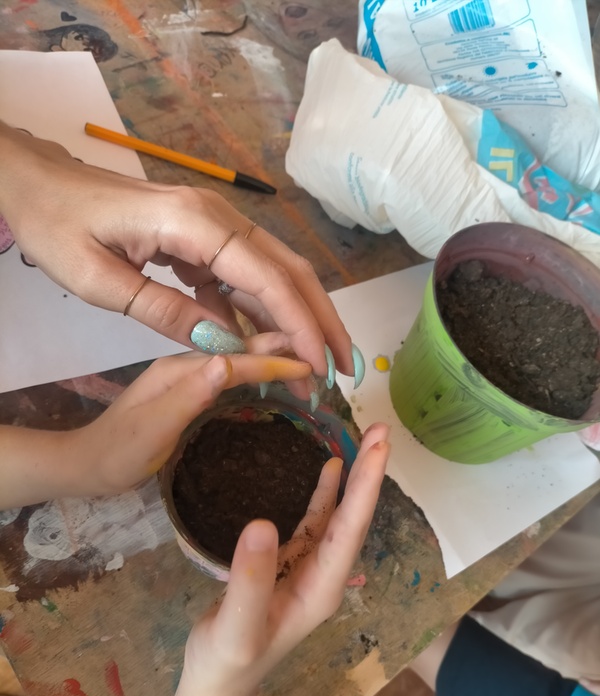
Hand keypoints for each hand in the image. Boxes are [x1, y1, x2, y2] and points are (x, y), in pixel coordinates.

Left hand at [0, 123, 359, 385]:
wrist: (40, 186)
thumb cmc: (60, 227)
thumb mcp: (102, 281)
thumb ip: (165, 311)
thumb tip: (222, 346)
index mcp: (196, 224)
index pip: (267, 278)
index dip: (300, 325)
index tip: (320, 367)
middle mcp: (218, 219)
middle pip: (289, 271)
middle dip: (321, 322)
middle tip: (344, 369)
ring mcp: (214, 227)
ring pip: (274, 275)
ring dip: (297, 320)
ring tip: (314, 365)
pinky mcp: (204, 240)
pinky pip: (243, 278)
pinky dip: (258, 313)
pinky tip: (262, 345)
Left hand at [74, 352, 311, 496]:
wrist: (83, 463)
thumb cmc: (116, 454)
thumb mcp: (151, 429)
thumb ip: (190, 395)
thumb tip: (231, 361)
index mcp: (180, 366)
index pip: (240, 356)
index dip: (279, 361)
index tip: (317, 368)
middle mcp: (188, 360)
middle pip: (247, 344)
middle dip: (288, 348)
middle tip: (327, 363)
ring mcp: (189, 369)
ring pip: (244, 351)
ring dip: (280, 355)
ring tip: (313, 364)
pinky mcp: (191, 382)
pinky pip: (237, 365)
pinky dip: (264, 366)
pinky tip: (278, 374)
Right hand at [181, 422, 389, 695]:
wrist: (217, 681)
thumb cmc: (226, 659)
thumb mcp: (236, 626)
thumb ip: (249, 579)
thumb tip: (262, 523)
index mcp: (322, 588)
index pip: (352, 529)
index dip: (367, 486)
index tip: (379, 447)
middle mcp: (326, 575)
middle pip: (355, 518)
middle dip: (370, 474)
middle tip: (382, 430)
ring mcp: (310, 569)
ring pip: (339, 517)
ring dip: (354, 479)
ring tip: (365, 439)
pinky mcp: (292, 564)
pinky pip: (318, 523)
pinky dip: (328, 495)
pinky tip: (331, 471)